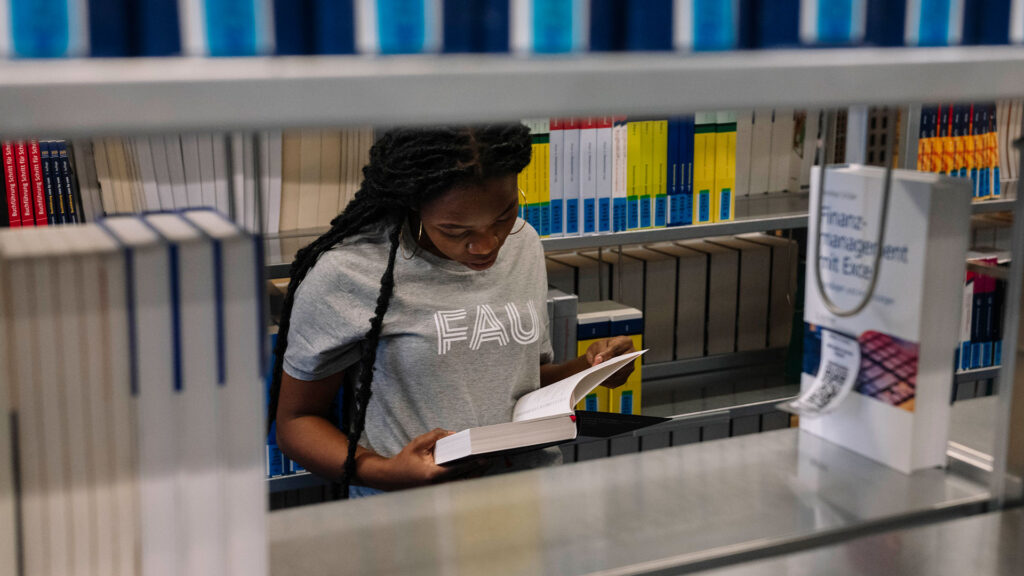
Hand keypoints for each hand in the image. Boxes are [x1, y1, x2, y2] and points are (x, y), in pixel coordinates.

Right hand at [365, 429, 488, 490]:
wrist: (391, 478)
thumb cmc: (404, 460)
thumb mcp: (418, 443)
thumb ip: (436, 436)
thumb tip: (454, 434)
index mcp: (433, 475)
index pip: (458, 469)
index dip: (473, 463)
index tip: (485, 458)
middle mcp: (438, 485)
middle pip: (465, 478)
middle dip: (478, 469)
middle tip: (492, 461)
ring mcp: (439, 490)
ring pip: (463, 484)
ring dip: (475, 474)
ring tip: (487, 465)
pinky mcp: (439, 491)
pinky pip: (457, 485)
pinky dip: (467, 477)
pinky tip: (475, 470)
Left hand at [585, 336, 635, 388]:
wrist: (604, 354)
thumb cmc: (602, 347)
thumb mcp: (597, 346)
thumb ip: (598, 352)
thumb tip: (597, 362)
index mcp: (626, 342)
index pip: (616, 348)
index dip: (606, 354)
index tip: (598, 360)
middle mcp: (632, 356)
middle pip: (620, 364)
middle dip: (607, 368)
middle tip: (595, 372)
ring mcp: (630, 368)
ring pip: (619, 374)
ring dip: (607, 377)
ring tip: (594, 377)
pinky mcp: (625, 377)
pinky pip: (616, 382)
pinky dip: (607, 382)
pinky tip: (598, 380)